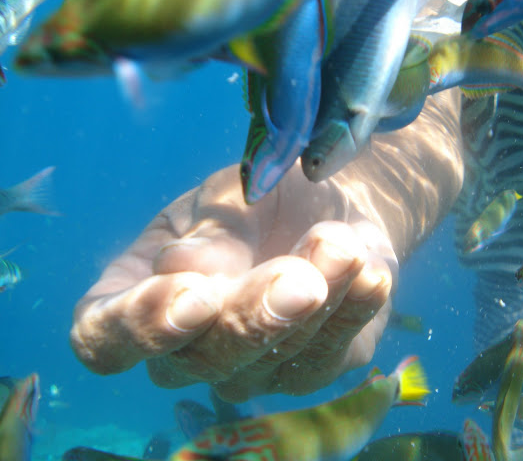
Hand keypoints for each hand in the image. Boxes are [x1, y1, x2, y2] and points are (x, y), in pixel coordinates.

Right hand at [70, 89, 461, 400]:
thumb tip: (185, 271)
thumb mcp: (228, 199)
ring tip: (341, 244)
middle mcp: (188, 350)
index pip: (105, 340)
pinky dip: (353, 310)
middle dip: (247, 317)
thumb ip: (209, 236)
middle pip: (196, 363)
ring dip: (312, 305)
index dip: (141, 327)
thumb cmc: (261, 201)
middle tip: (295, 276)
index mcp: (138, 301)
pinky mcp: (309, 370)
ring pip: (269, 362)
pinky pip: (329, 356)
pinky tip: (370, 272)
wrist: (330, 208)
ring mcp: (250, 370)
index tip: (191, 295)